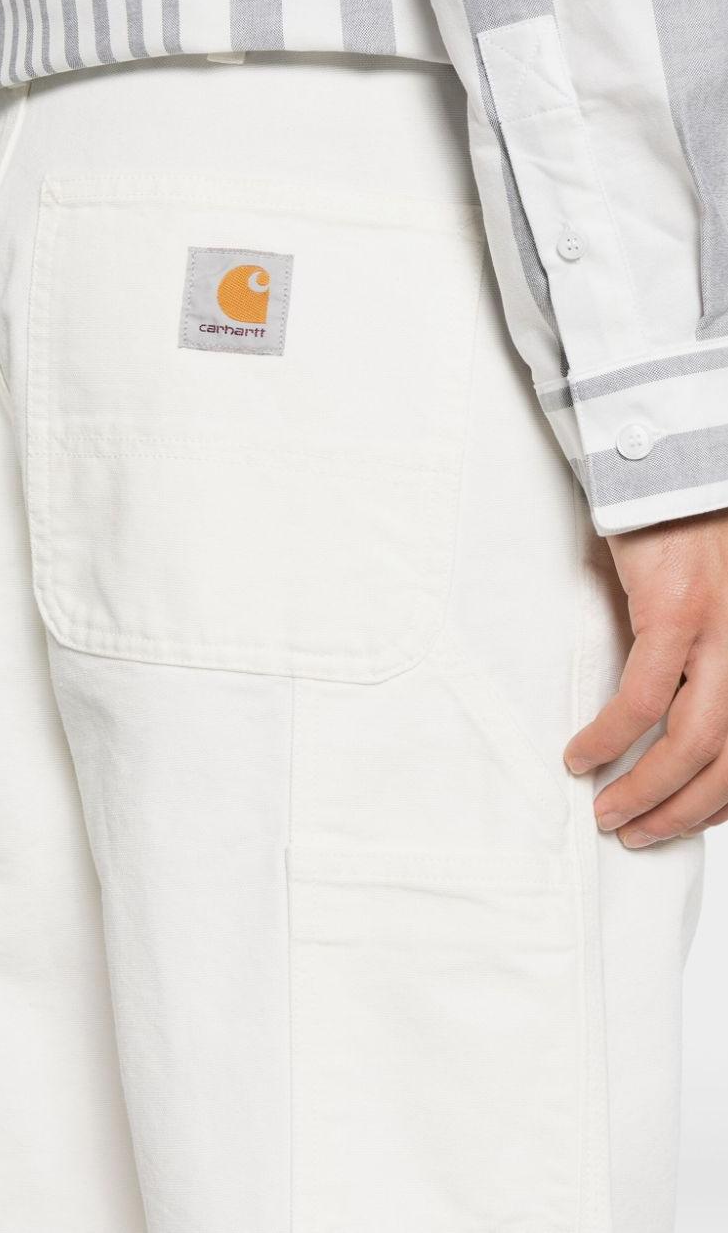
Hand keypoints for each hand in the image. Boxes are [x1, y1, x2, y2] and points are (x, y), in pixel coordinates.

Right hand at [564, 509, 727, 847]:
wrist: (675, 464)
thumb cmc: (692, 536)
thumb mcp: (716, 609)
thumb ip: (706, 663)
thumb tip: (670, 726)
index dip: (723, 799)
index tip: (688, 820)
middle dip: (685, 811)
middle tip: (641, 832)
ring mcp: (723, 631)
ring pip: (695, 742)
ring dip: (648, 789)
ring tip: (611, 811)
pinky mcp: (677, 611)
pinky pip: (644, 696)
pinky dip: (611, 736)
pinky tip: (583, 754)